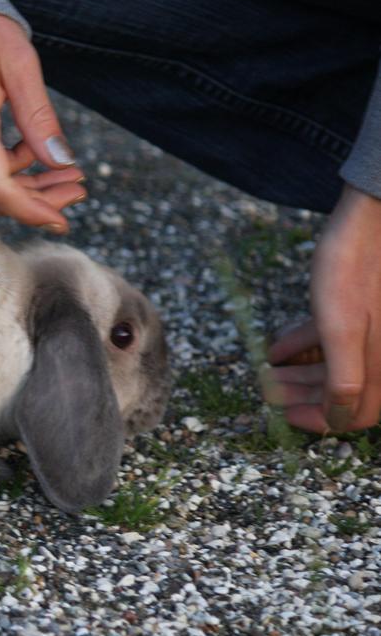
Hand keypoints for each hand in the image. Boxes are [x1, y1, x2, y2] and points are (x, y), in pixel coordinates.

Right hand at [0, 12, 85, 232]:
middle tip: (78, 187)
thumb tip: (62, 162)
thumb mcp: (20, 63)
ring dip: (23, 184)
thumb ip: (39, 117)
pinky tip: (25, 148)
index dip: (31, 211)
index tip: (64, 217)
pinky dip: (1, 168)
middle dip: (37, 199)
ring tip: (63, 169)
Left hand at [266, 185, 380, 431]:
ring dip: (300, 370)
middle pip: (343, 390)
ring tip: (266, 370)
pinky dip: (308, 344)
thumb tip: (340, 419)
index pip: (356, 414)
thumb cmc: (354, 267)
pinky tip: (276, 347)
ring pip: (337, 363)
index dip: (319, 420)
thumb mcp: (341, 328)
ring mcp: (377, 330)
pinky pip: (337, 338)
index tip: (284, 416)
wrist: (371, 215)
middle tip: (266, 392)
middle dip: (302, 393)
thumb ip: (344, 377)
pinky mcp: (365, 309)